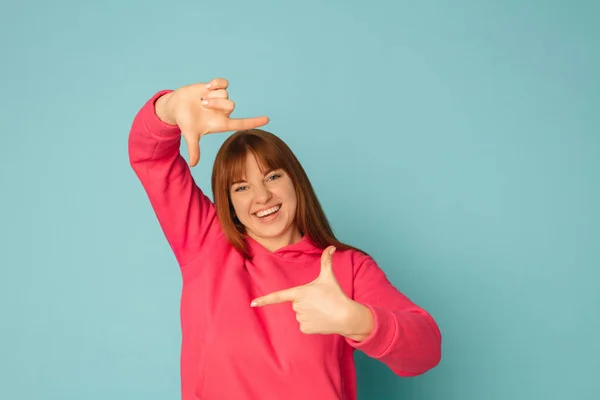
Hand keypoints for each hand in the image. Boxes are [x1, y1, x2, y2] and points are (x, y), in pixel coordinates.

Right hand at [156, 78, 268, 166]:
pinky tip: (206, 87)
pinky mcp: (216, 88)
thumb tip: (193, 164)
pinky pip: (223, 83)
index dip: (254, 122)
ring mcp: (220, 99)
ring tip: (201, 99)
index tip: (267, 120)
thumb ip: (194, 149)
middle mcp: (223, 112)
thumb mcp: (190, 135)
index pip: (242, 123)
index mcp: (222, 123)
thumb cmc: (185, 122)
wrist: (177, 106)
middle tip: (202, 105)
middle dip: (215, 104)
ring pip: (225, 94)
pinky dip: (215, 83)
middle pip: (231, 105)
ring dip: (211, 95)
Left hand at [251, 246, 373, 338]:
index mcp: (300, 292)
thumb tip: (331, 246)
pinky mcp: (305, 329)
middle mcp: (297, 306)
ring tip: (322, 310)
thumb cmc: (336, 294)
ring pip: (300, 314)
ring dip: (309, 312)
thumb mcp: (329, 277)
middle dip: (305, 302)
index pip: (279, 296)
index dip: (265, 299)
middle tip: (320, 300)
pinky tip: (321, 320)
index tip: (253, 303)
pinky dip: (311, 323)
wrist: (346, 316)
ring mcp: (300, 318)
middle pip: (296, 303)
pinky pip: (304, 324)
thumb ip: (327, 261)